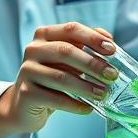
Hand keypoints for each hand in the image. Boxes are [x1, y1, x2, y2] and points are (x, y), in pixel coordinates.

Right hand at [0, 24, 117, 137]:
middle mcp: (33, 49)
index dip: (93, 37)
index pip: (71, 29)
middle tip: (112, 75)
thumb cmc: (52, 77)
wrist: (24, 104)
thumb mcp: (67, 59)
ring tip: (103, 94)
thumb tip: (109, 39)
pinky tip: (87, 108)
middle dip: (93, 64)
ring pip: (61, 77)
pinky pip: (56, 99)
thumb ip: (85, 46)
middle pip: (66, 51)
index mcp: (44, 35)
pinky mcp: (26, 93)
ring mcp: (27, 71)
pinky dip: (75, 105)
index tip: (112, 50)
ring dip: (86, 87)